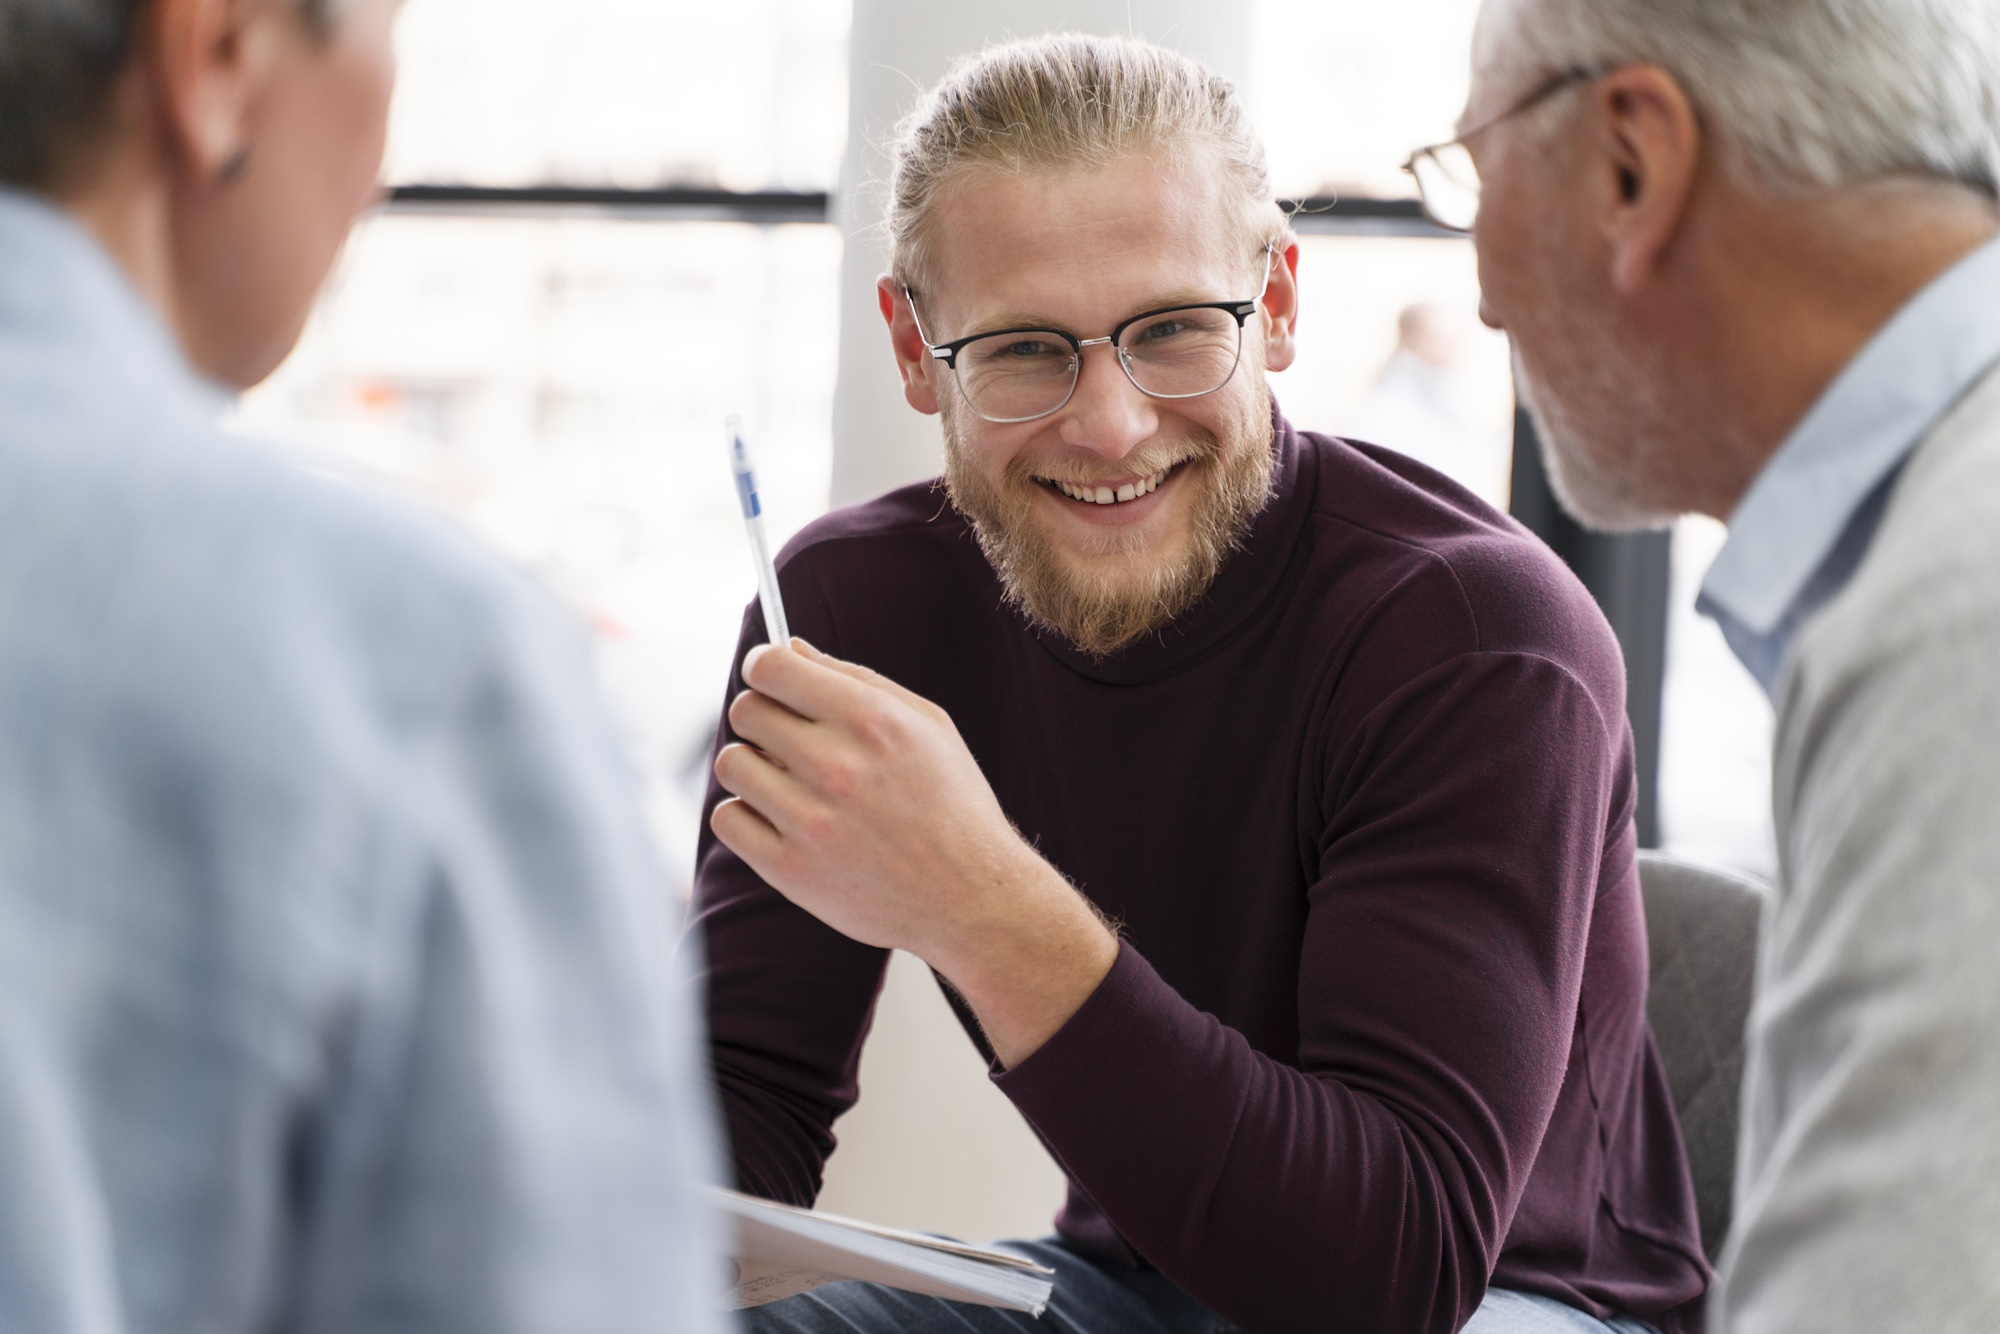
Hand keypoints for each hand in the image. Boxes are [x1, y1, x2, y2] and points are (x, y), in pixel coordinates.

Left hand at [711, 640, 1116, 1065]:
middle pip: (746, 711)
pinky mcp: (791, 870)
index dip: (763, 666)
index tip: (768, 678)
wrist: (973, 897)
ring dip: (753, 767)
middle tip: (787, 738)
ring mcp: (811, 821)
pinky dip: (746, 816)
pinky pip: (728, 819)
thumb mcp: (928, 725)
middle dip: (761, 716)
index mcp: (872, 720)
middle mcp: (838, 766)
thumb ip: (856, 680)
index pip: (772, 667)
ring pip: (732, 764)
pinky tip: (780, 819)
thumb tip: (791, 649)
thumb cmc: (953, 805)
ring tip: (789, 783)